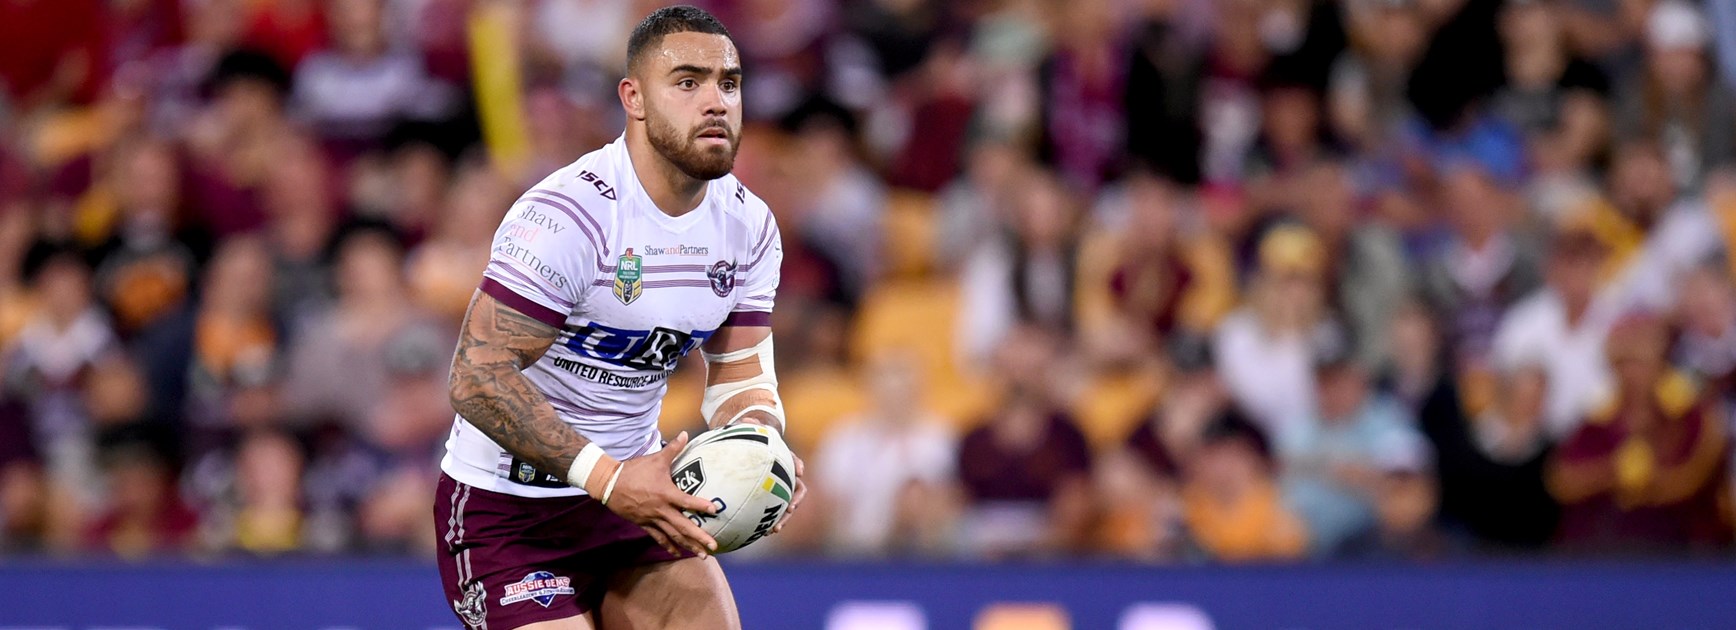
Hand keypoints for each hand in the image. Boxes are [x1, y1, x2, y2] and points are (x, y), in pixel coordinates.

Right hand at [594, 432, 719, 557]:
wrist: (609, 483)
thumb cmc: (635, 470)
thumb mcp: (656, 459)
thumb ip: (673, 449)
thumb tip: (685, 433)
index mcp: (666, 493)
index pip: (687, 502)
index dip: (701, 506)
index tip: (715, 510)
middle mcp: (661, 509)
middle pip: (683, 527)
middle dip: (699, 537)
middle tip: (714, 547)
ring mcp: (652, 519)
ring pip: (673, 535)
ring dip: (688, 545)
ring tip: (702, 554)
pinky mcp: (644, 524)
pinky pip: (658, 537)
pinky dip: (668, 545)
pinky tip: (678, 552)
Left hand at [725, 416, 805, 533]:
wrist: (748, 451)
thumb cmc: (750, 441)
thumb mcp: (749, 432)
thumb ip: (749, 426)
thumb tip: (747, 421)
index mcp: (783, 460)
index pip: (794, 462)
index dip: (797, 466)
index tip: (798, 472)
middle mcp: (786, 477)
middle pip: (796, 490)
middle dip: (794, 502)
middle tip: (788, 511)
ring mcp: (779, 490)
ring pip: (786, 506)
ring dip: (783, 519)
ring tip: (773, 530)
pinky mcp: (770, 501)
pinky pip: (772, 514)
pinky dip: (767, 523)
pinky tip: (759, 534)